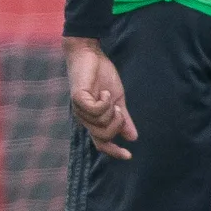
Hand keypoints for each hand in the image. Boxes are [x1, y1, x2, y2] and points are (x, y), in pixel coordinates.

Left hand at [65, 36, 136, 159]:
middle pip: (103, 136)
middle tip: (118, 108)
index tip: (128, 156)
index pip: (101, 143)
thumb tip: (133, 138)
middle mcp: (84, 118)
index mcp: (93, 120)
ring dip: (111, 111)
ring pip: (100, 124)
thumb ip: (123, 119)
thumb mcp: (117, 100)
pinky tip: (103, 92)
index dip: (113, 151)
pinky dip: (104, 103)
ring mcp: (79, 109)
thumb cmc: (101, 76)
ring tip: (109, 96)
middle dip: (117, 125)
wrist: (90, 55)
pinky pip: (95, 110)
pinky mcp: (77, 98)